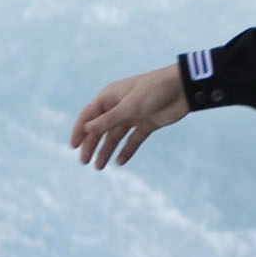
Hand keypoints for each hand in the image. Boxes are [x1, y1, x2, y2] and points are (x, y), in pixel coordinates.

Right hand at [71, 66, 188, 169]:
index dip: (79, 131)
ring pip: (115, 136)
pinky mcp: (147, 124)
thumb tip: (86, 129)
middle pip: (100, 128)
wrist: (182, 89)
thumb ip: (107, 120)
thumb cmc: (153, 91)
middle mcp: (119, 106)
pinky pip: (133, 139)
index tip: (73, 147)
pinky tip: (120, 161)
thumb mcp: (128, 107)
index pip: (89, 115)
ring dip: (106, 150)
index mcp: (110, 97)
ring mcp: (133, 116)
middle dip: (91, 145)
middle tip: (84, 162)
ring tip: (99, 167)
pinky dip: (126, 150)